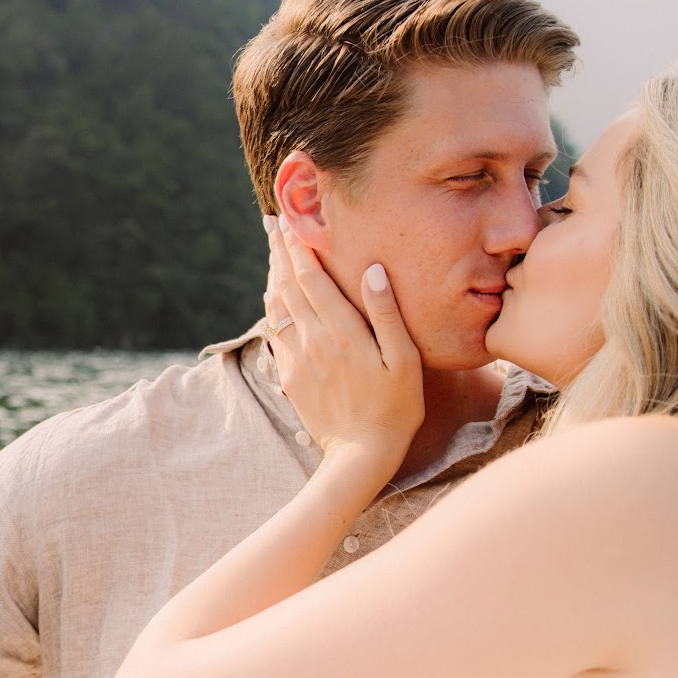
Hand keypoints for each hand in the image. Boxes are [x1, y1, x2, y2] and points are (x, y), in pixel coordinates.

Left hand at [263, 218, 422, 476]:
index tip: (290, 221)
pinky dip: (272, 306)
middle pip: (288, 285)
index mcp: (342, 331)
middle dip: (280, 252)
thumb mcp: (405, 361)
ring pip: (277, 307)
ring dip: (273, 275)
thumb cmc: (394, 408)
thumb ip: (387, 313)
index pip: (312, 277)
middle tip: (272, 224)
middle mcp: (313, 340)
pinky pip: (275, 332)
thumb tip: (374, 269)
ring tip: (272, 252)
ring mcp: (297, 359)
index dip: (300, 247)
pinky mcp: (290, 376)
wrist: (359, 456)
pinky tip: (274, 297)